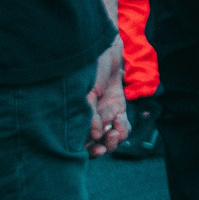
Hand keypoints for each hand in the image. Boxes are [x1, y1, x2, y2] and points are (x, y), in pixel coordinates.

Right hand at [86, 40, 128, 157]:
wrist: (102, 47)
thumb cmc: (88, 65)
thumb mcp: (85, 89)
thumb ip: (89, 112)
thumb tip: (95, 134)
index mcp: (74, 115)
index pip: (78, 142)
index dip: (87, 151)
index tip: (98, 148)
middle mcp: (88, 119)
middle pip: (96, 145)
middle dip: (104, 147)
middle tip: (109, 139)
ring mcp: (103, 115)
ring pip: (110, 139)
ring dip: (116, 138)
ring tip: (116, 126)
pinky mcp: (116, 110)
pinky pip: (122, 128)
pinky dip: (124, 127)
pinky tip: (120, 117)